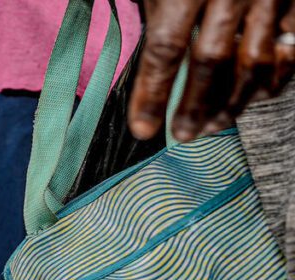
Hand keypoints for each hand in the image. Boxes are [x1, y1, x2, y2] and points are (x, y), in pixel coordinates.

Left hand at [130, 0, 294, 141]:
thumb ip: (152, 9)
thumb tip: (132, 54)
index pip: (165, 49)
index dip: (153, 94)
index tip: (143, 129)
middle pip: (212, 62)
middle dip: (196, 107)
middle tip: (183, 135)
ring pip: (257, 62)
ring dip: (234, 101)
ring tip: (215, 124)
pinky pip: (291, 48)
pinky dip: (276, 76)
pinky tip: (258, 94)